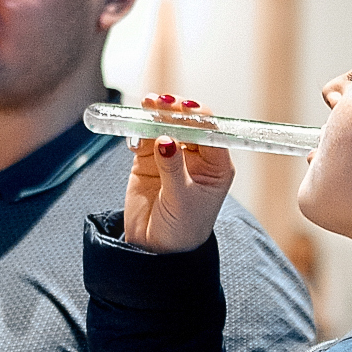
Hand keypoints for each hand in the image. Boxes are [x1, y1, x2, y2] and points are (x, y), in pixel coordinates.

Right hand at [121, 94, 235, 254]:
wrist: (155, 249)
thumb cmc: (182, 229)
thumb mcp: (182, 199)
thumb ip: (173, 168)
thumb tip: (165, 139)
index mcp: (216, 165)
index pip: (211, 132)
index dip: (199, 118)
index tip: (185, 108)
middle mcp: (197, 156)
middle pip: (188, 123)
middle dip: (176, 110)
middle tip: (161, 102)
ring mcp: (172, 156)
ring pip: (165, 125)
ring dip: (156, 113)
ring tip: (148, 103)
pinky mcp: (149, 159)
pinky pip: (144, 136)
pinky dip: (139, 128)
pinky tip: (135, 127)